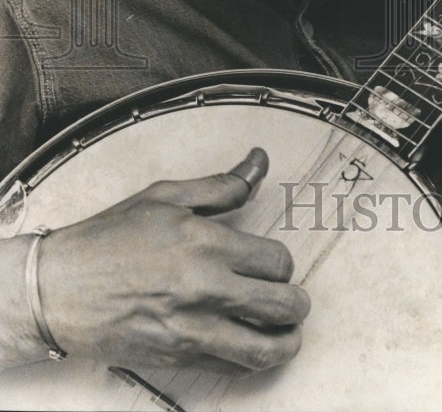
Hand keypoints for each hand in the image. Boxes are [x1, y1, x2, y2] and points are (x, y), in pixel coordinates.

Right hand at [38, 148, 309, 375]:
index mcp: (205, 243)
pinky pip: (230, 368)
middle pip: (281, 305)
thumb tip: (259, 161)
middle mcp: (204, 289)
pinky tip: (250, 346)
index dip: (284, 263)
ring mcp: (191, 328)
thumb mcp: (166, 196)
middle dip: (296, 303)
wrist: (58, 287)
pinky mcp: (177, 357)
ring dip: (285, 341)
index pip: (276, 261)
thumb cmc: (110, 237)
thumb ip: (221, 185)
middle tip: (292, 299)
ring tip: (286, 333)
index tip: (275, 264)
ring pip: (263, 349)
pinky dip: (250, 361)